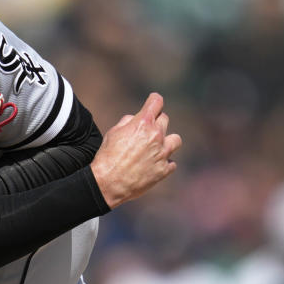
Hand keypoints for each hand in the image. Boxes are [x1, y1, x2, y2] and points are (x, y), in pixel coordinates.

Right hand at [90, 93, 181, 208]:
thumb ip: (127, 122)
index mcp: (143, 123)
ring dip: (167, 141)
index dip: (154, 101)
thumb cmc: (107, 157)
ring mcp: (162, 153)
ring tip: (157, 148)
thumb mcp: (113, 133)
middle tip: (147, 130)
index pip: (156, 102)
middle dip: (156, 122)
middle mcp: (156, 135)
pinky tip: (153, 165)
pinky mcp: (164, 169)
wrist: (109, 182)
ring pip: (176, 140)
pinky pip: (171, 162)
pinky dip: (164, 162)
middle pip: (165, 119)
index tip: (154, 102)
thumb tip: (135, 119)